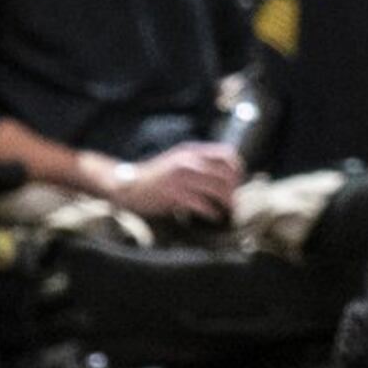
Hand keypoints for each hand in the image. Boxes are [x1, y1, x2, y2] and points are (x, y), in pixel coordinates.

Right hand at [110, 143, 242, 224]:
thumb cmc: (156, 175)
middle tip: (234, 199)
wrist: (129, 184)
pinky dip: (212, 212)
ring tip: (228, 209)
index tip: (238, 180)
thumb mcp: (178, 159)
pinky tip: (214, 216)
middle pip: (227, 173)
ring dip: (227, 202)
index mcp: (192, 151)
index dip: (237, 168)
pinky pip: (203, 204)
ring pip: (218, 189)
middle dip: (234, 188)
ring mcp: (183, 178)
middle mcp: (189, 162)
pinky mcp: (176, 195)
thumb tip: (224, 173)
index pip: (228, 153)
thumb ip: (199, 161)